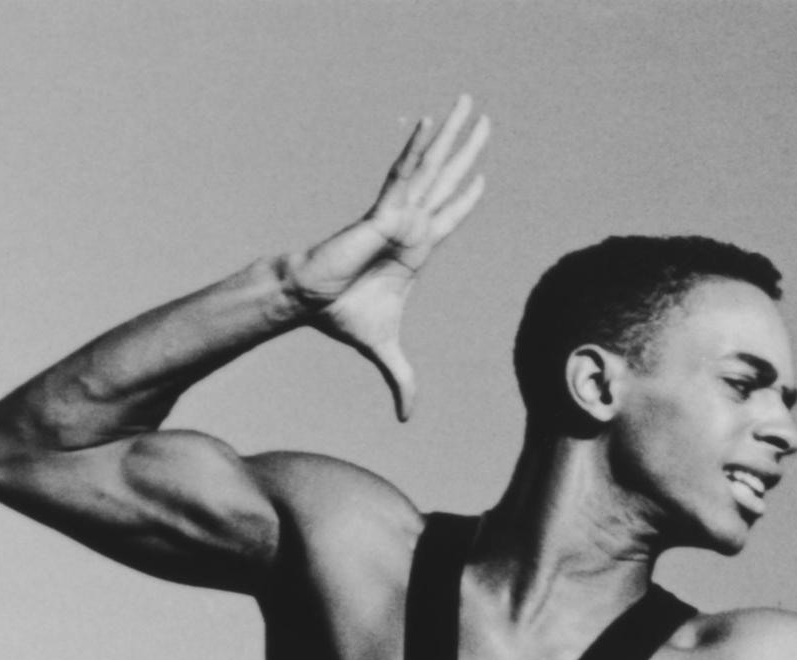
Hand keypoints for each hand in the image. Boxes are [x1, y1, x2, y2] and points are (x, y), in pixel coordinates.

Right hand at [287, 97, 492, 420]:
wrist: (310, 302)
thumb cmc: (342, 316)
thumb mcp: (385, 352)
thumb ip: (401, 380)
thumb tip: (408, 418)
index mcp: (414, 249)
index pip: (447, 216)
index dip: (464, 198)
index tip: (480, 176)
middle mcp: (409, 223)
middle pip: (447, 179)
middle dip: (468, 149)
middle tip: (487, 118)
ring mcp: (397, 213)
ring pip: (432, 168)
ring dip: (453, 136)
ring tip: (470, 104)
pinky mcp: (381, 213)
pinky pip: (403, 176)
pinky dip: (417, 150)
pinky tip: (430, 123)